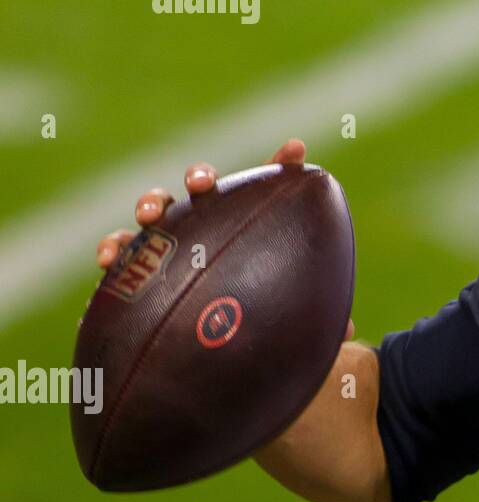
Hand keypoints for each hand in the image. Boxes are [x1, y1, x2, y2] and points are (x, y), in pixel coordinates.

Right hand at [92, 139, 352, 339]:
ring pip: (154, 212)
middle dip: (198, 177)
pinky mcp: (132, 272)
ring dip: (150, 205)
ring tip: (148, 216)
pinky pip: (116, 259)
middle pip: (200, 189)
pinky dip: (111, 253)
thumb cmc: (253, 320)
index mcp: (244, 224)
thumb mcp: (287, 316)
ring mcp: (165, 244)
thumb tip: (348, 332)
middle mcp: (204, 224)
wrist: (205, 350)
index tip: (297, 151)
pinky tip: (106, 262)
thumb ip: (312, 315)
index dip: (282, 165)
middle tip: (202, 184)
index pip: (266, 189)